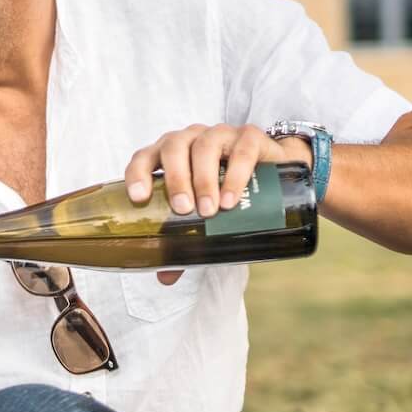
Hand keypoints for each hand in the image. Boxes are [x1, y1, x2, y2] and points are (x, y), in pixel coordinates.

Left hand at [124, 124, 309, 284]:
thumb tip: (165, 277)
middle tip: (184, 210)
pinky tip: (232, 198)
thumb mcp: (203, 213)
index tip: (138, 198)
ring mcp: (220, 134)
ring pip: (204, 147)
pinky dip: (235, 174)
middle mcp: (190, 139)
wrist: (274, 171)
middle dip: (176, 179)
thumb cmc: (225, 191)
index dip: (137, 173)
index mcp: (169, 155)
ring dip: (205, 179)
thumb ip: (183, 240)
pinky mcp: (250, 136)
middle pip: (173, 148)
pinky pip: (241, 150)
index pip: (144, 157)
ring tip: (210, 210)